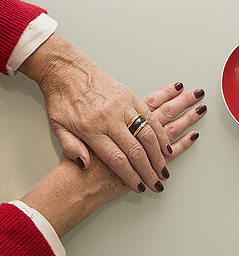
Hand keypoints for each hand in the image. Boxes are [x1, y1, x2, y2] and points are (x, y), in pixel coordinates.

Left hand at [21, 80, 206, 236]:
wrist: (65, 68)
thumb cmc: (61, 97)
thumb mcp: (57, 126)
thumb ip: (71, 147)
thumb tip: (84, 164)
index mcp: (90, 129)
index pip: (116, 159)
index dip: (131, 176)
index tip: (140, 186)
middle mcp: (109, 117)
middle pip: (135, 150)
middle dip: (149, 170)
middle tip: (158, 182)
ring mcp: (121, 105)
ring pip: (147, 134)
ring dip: (159, 154)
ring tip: (164, 167)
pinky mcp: (129, 95)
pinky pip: (150, 116)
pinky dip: (160, 132)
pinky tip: (165, 144)